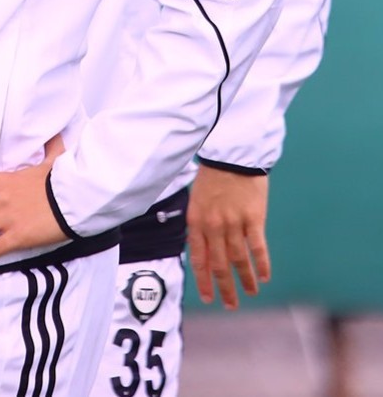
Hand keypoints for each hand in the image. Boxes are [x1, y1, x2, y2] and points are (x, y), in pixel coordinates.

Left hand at [187, 164, 269, 309]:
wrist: (232, 156)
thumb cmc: (213, 175)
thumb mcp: (197, 199)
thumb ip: (199, 225)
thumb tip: (201, 250)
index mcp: (196, 220)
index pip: (198, 258)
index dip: (204, 280)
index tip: (208, 297)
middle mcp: (214, 225)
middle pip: (219, 264)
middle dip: (225, 288)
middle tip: (230, 305)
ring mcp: (234, 223)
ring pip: (239, 260)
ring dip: (245, 280)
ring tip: (250, 293)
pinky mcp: (254, 219)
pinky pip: (258, 247)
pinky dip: (261, 264)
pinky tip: (264, 276)